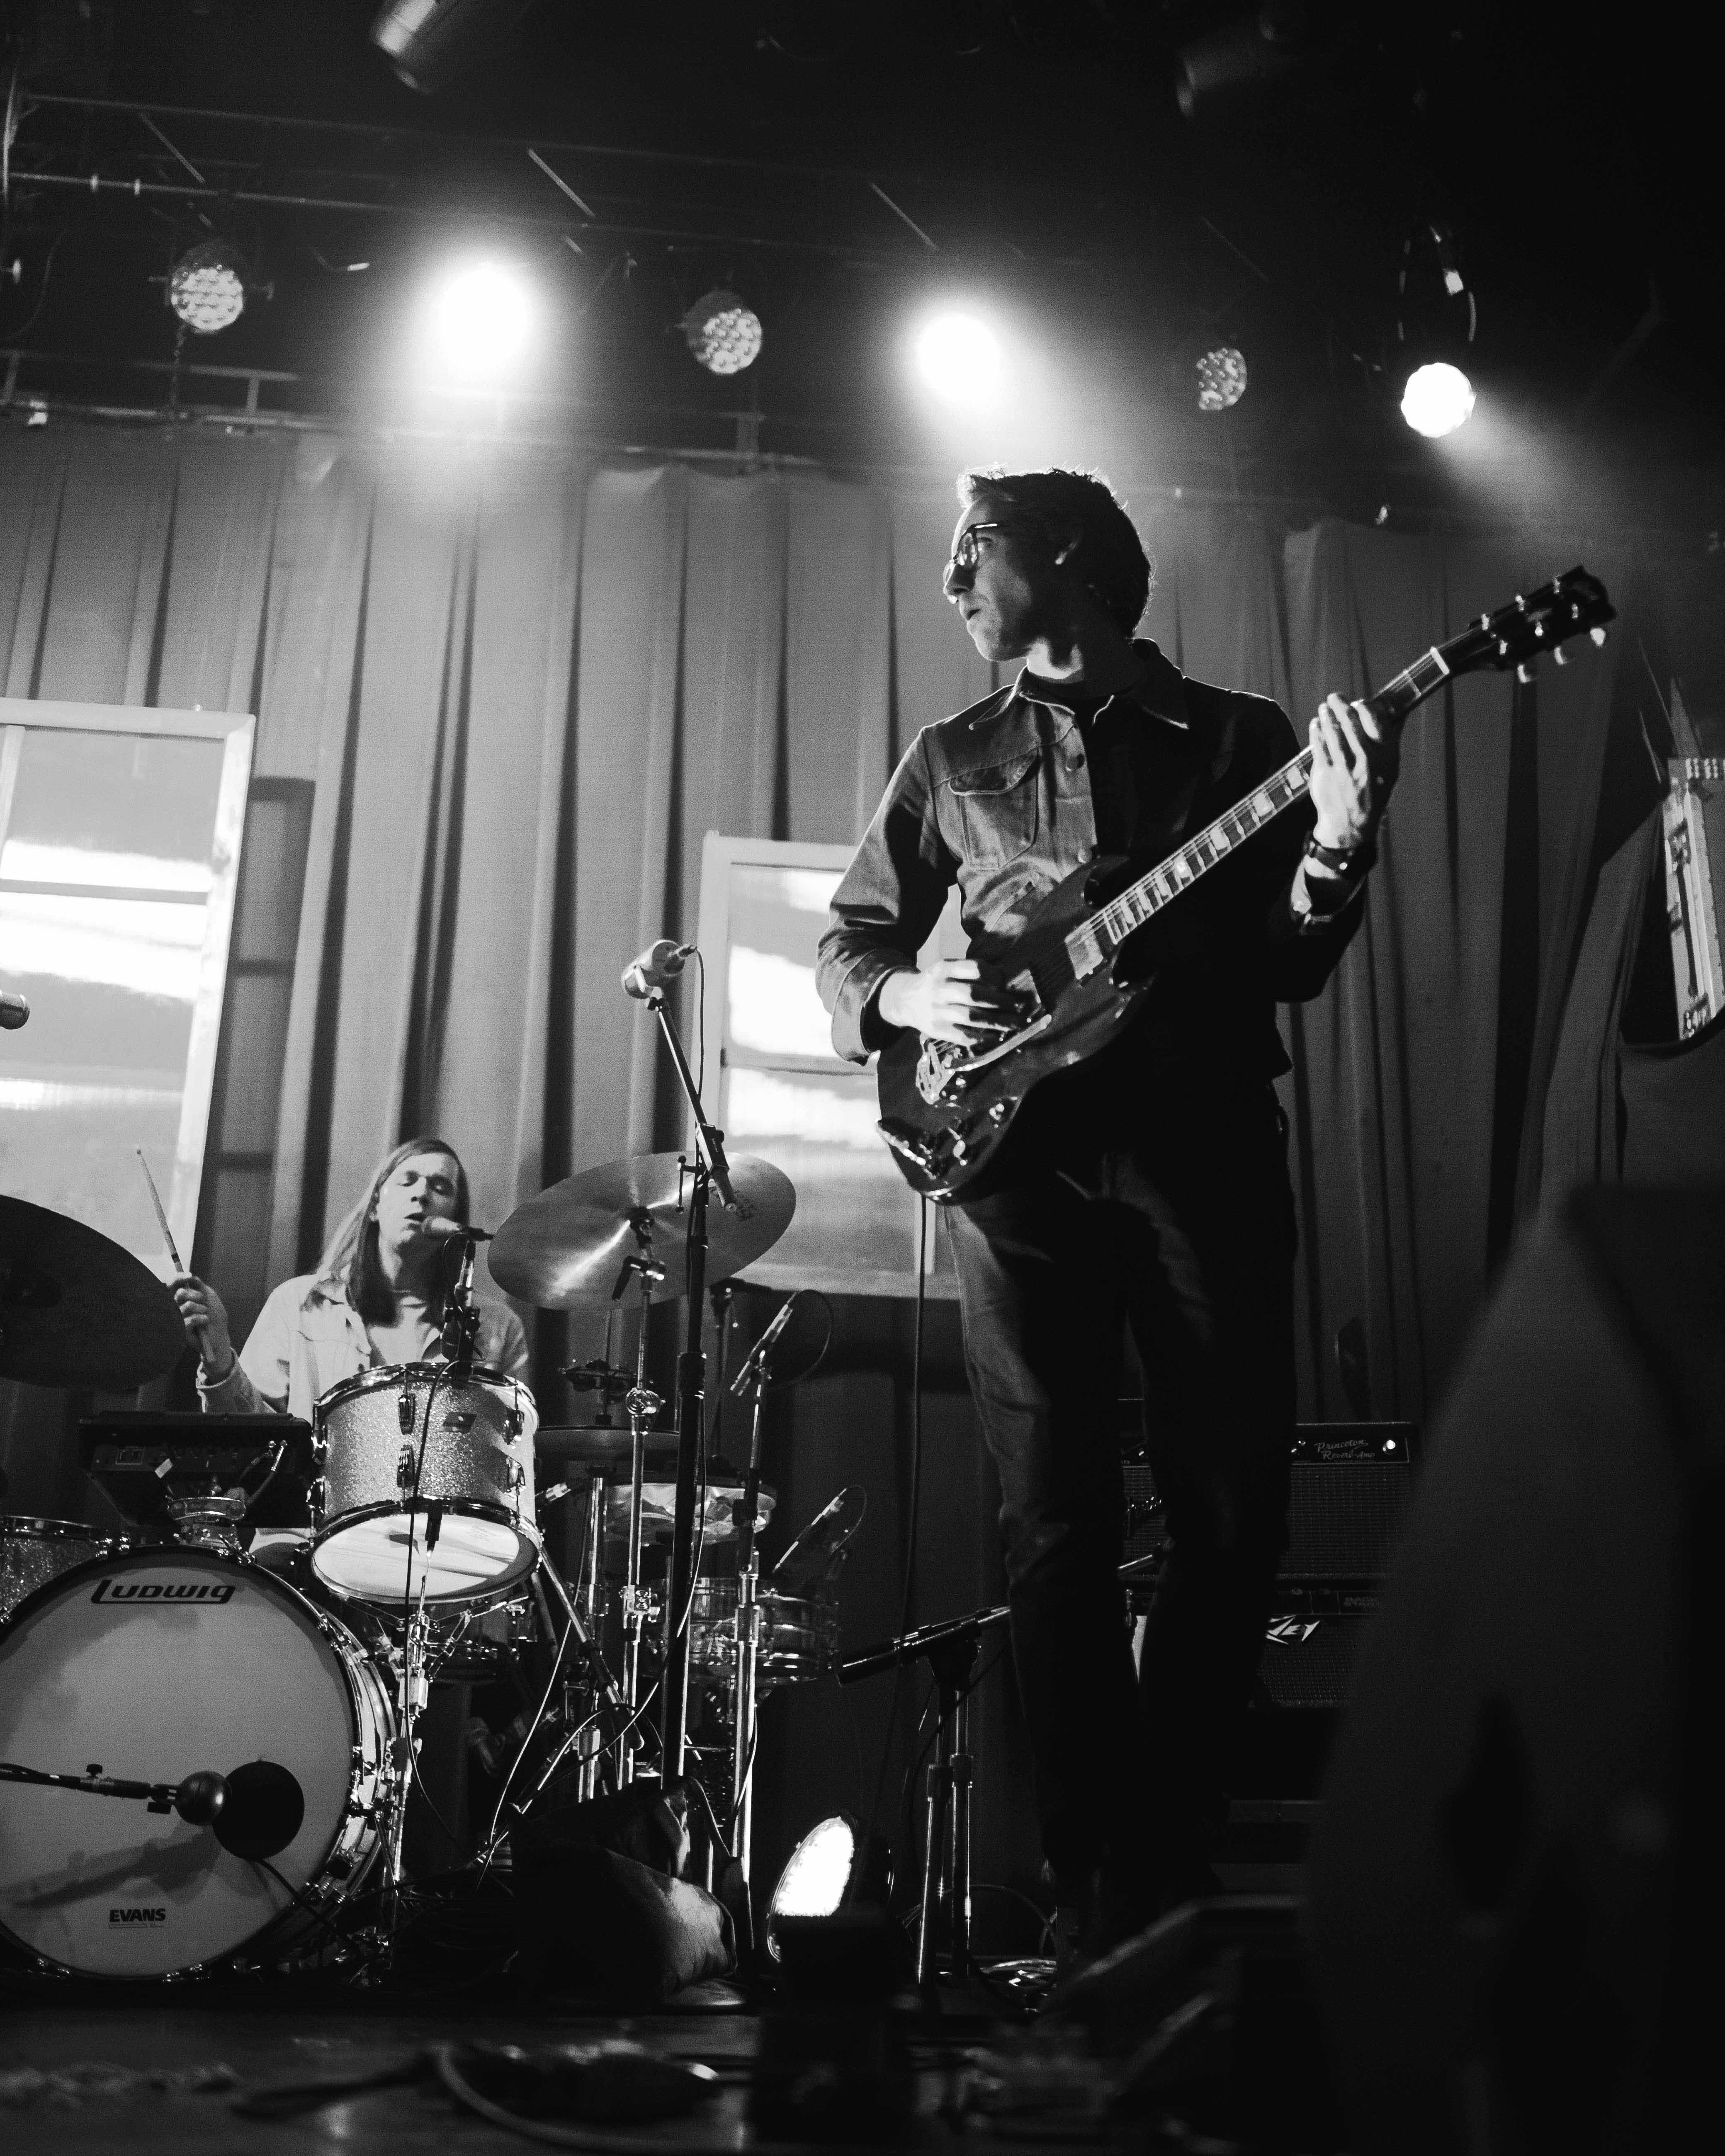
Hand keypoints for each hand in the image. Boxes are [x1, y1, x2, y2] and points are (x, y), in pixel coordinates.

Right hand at [171, 1273, 234, 1378]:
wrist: (219, 1334)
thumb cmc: (214, 1315)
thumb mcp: (209, 1296)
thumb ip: (199, 1286)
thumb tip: (190, 1276)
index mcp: (180, 1298)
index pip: (172, 1285)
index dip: (178, 1278)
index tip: (189, 1275)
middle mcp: (175, 1308)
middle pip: (180, 1293)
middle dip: (197, 1294)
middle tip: (204, 1300)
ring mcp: (177, 1319)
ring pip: (188, 1305)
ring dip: (202, 1308)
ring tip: (206, 1314)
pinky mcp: (181, 1330)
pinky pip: (191, 1319)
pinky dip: (202, 1318)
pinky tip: (205, 1321)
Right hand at [877, 961, 1023, 1046]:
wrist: (904, 1000)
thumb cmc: (936, 983)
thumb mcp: (947, 969)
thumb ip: (970, 971)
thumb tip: (1005, 977)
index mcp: (943, 968)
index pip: (974, 968)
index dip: (994, 976)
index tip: (1004, 984)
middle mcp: (938, 988)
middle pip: (974, 995)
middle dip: (1000, 1001)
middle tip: (1016, 1006)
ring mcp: (936, 1010)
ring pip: (971, 1017)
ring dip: (996, 1021)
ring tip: (1013, 1023)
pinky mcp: (936, 1029)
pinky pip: (962, 1035)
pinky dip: (981, 1037)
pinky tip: (995, 1036)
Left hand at [1308, 691, 1400, 851]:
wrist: (1352, 823)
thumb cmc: (1373, 790)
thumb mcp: (1390, 768)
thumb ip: (1392, 738)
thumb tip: (1399, 710)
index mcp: (1385, 755)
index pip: (1376, 721)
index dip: (1365, 707)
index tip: (1358, 702)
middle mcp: (1367, 760)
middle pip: (1352, 723)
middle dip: (1341, 706)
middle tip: (1335, 697)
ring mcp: (1345, 767)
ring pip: (1334, 732)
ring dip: (1327, 715)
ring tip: (1324, 707)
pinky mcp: (1326, 774)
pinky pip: (1319, 746)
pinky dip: (1316, 732)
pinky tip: (1315, 724)